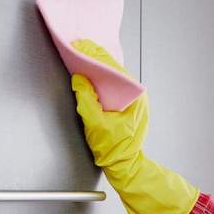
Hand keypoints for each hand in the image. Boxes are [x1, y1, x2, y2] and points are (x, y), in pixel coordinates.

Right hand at [71, 41, 198, 213]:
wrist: (126, 166)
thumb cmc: (114, 150)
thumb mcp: (95, 125)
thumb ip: (86, 100)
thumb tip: (79, 80)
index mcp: (133, 96)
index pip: (112, 67)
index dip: (93, 55)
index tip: (80, 47)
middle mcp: (136, 94)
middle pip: (113, 68)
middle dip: (94, 58)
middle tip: (77, 48)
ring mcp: (132, 100)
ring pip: (113, 76)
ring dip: (97, 67)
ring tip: (81, 58)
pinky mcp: (126, 105)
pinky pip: (112, 86)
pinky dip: (100, 78)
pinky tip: (89, 76)